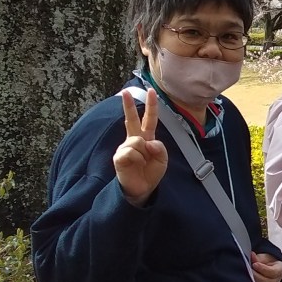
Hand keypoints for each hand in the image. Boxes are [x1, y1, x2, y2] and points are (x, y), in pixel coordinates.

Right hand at [113, 89, 167, 205]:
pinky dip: (137, 159)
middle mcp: (134, 140)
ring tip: (142, 163)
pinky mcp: (119, 156)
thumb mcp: (162, 159)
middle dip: (129, 105)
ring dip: (144, 153)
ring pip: (137, 140)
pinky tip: (134, 165)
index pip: (149, 119)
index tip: (151, 91)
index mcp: (147, 138)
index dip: (151, 106)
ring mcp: (125, 147)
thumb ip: (159, 148)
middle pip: (132, 119)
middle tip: (126, 92)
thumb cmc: (151, 172)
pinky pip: (131, 152)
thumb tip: (147, 142)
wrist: (142, 189)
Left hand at [250, 252, 281, 281]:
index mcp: (280, 269)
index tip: (255, 264)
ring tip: (248, 279)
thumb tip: (252, 256)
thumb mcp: (263, 257)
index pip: (274, 272)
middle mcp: (277, 280)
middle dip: (257, 276)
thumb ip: (258, 258)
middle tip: (249, 271)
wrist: (266, 268)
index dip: (263, 269)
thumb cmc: (265, 262)